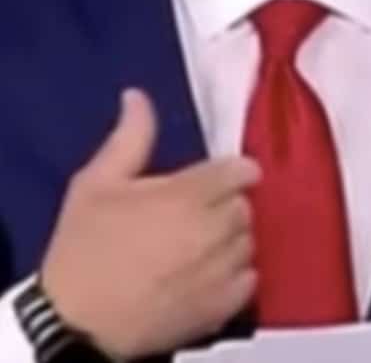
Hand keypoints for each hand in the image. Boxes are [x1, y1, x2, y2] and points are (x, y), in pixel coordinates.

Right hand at [40, 89, 259, 359]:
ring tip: (199, 248)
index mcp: (188, 194)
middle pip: (245, 205)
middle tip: (196, 217)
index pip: (242, 170)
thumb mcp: (95, 185)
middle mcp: (215, 228)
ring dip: (232, 240)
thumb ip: (129, 138)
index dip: (233, 171)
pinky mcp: (225, 303)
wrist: (75, 321)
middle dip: (227, 205)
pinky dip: (236, 275)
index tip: (218, 179)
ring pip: (250, 241)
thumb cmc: (84, 248)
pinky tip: (207, 276)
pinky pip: (250, 278)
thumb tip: (138, 95)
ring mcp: (223, 268)